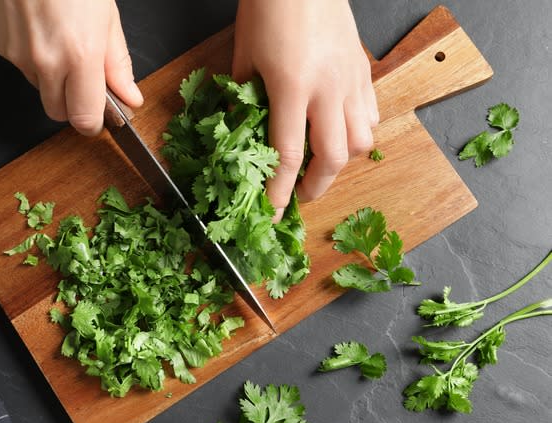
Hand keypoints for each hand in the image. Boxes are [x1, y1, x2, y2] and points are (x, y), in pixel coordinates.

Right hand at [0, 0, 143, 135]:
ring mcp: (16, 55)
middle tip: (83, 74)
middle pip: (57, 112)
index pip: (83, 119)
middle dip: (72, 102)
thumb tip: (129, 97)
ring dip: (51, 76)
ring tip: (60, 35)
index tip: (101, 114)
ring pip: (38, 86)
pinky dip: (31, 55)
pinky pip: (20, 64)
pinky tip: (39, 26)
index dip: (94, 121)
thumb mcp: (106, 14)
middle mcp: (44, 62)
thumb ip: (117, 62)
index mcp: (79, 55)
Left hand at [232, 0, 378, 220]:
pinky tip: (340, 132)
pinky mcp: (364, 69)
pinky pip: (371, 114)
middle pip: (333, 157)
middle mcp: (329, 88)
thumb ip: (242, 98)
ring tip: (321, 167)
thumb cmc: (269, 8)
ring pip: (362, 140)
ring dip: (341, 163)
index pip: (289, 155)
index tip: (273, 213)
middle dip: (316, 187)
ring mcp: (352, 79)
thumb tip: (240, 131)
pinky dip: (358, 133)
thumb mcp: (243, 55)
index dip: (280, 191)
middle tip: (299, 196)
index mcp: (292, 86)